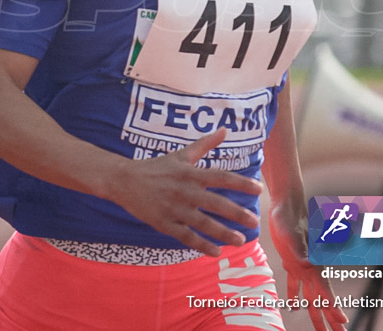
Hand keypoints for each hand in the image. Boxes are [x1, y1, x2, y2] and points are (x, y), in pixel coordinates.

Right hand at [105, 128, 262, 256]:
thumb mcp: (181, 155)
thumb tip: (225, 129)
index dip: (240, 183)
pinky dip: (201, 245)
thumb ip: (204, 144)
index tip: (258, 189)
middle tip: (254, 221)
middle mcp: (185, 190)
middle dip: (236, 213)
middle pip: (215, 203)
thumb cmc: (157, 167)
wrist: (124, 180)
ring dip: (222, 232)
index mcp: (190, 173)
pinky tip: (216, 252)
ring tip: (240, 240)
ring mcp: (174, 208)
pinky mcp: (164, 223)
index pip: (220, 177)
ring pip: (202, 223)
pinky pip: (185, 236)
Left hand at [269, 202, 347, 330]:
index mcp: (313, 265)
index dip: (334, 307)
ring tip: (322, 330)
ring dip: (316, 313)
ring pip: (311, 296)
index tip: (343, 322)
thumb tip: (308, 265)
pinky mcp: (291, 261)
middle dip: (330, 319)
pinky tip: (293, 306)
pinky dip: (294, 295)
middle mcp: (310, 269)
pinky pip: (294, 284)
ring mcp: (302, 266)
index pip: (326, 292)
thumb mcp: (290, 235)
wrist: (286, 204)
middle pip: (322, 300)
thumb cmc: (288, 218)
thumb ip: (300, 251)